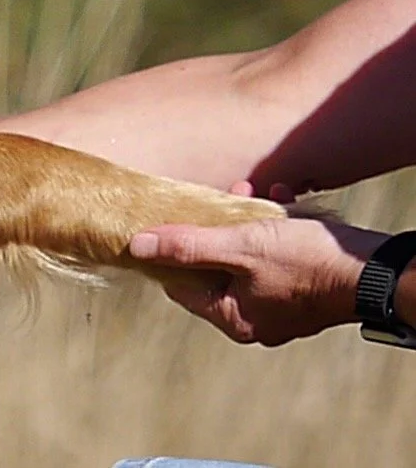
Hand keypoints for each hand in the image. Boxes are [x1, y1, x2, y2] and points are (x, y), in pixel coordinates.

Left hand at [129, 217, 385, 345]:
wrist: (377, 270)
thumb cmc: (308, 262)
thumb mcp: (239, 246)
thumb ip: (186, 246)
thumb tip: (134, 246)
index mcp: (234, 318)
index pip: (181, 285)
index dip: (173, 250)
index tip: (174, 220)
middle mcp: (255, 318)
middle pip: (214, 267)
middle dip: (215, 229)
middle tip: (222, 199)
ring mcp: (282, 305)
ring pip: (246, 256)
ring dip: (245, 222)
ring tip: (252, 192)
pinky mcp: (304, 288)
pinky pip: (275, 256)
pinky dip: (273, 228)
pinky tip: (281, 200)